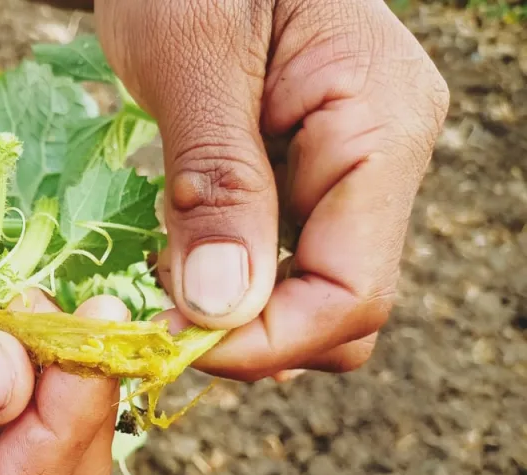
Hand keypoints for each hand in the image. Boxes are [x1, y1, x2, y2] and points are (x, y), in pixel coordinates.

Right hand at [0, 292, 122, 474]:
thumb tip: (10, 375)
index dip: (67, 405)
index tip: (84, 316)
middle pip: (48, 474)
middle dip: (78, 391)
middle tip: (72, 298)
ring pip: (38, 442)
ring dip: (59, 372)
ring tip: (50, 295)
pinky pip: (5, 409)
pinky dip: (26, 360)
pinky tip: (17, 310)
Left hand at [97, 0, 448, 379]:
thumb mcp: (192, 65)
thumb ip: (218, 186)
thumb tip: (224, 309)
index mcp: (378, 128)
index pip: (351, 291)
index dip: (264, 342)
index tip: (173, 344)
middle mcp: (380, 156)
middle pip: (340, 309)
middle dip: (251, 333)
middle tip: (160, 312)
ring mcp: (346, 166)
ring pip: (309, 293)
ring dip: (233, 308)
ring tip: (164, 265)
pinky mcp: (305, 171)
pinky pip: (281, 256)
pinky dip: (226, 274)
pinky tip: (179, 245)